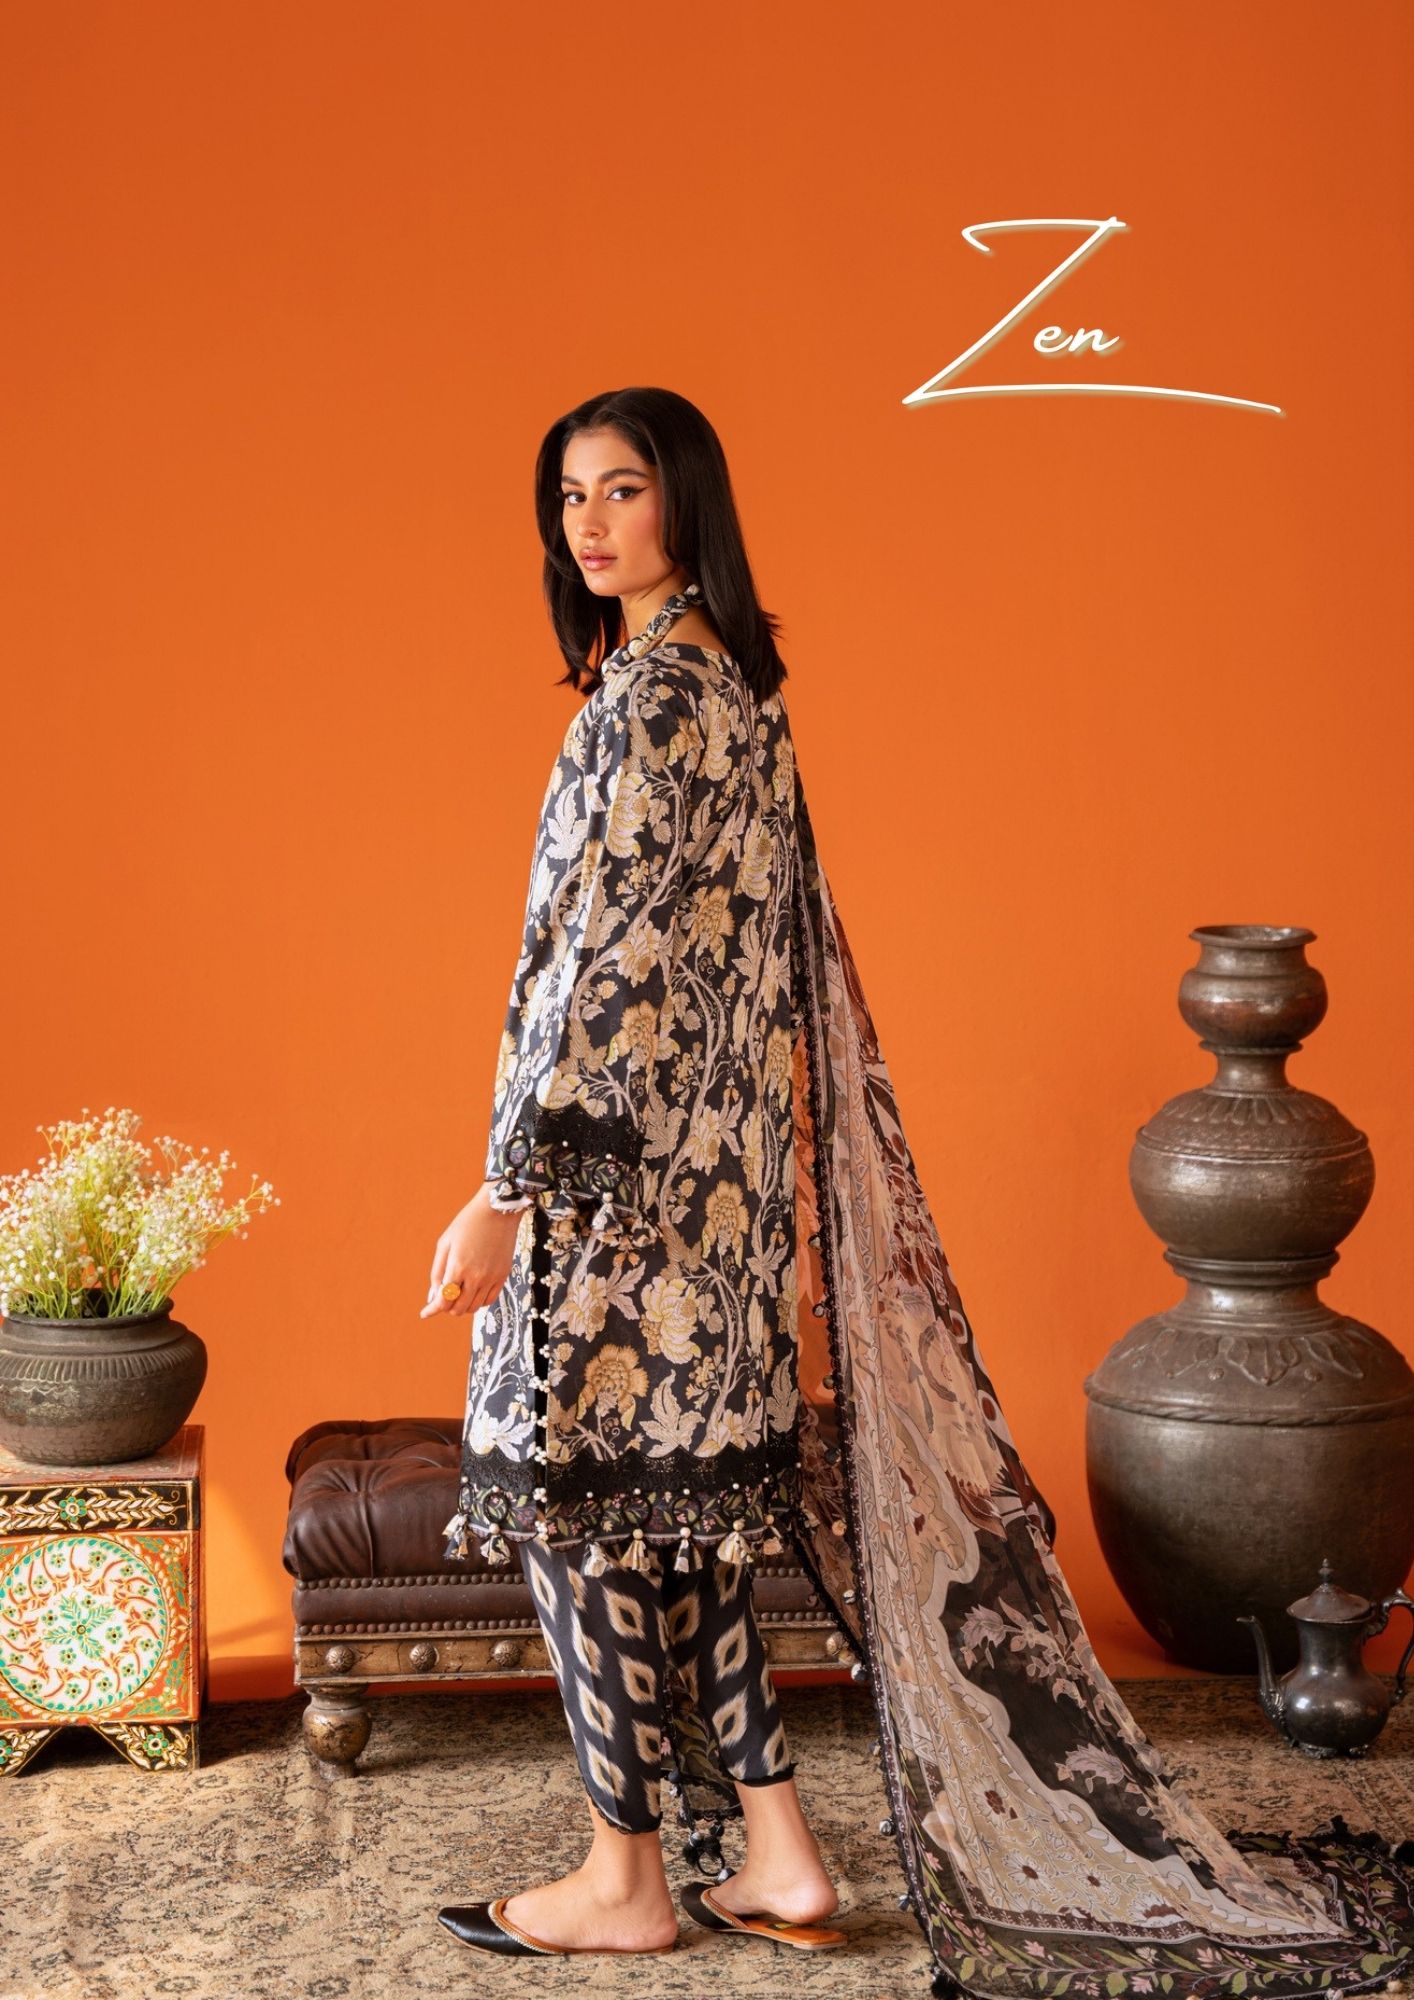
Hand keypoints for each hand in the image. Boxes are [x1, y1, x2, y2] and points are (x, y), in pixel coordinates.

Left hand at [421, 1183, 524, 1318]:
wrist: (497, 1211)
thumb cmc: (467, 1224)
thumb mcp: (444, 1244)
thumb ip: (437, 1272)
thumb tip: (433, 1296)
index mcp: (458, 1267)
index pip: (443, 1301)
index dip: (431, 1310)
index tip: (424, 1313)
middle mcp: (476, 1276)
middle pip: (458, 1309)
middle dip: (446, 1308)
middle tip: (442, 1299)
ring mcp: (491, 1277)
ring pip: (474, 1307)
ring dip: (462, 1306)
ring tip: (457, 1294)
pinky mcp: (502, 1276)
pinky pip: (489, 1300)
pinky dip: (478, 1302)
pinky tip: (472, 1292)